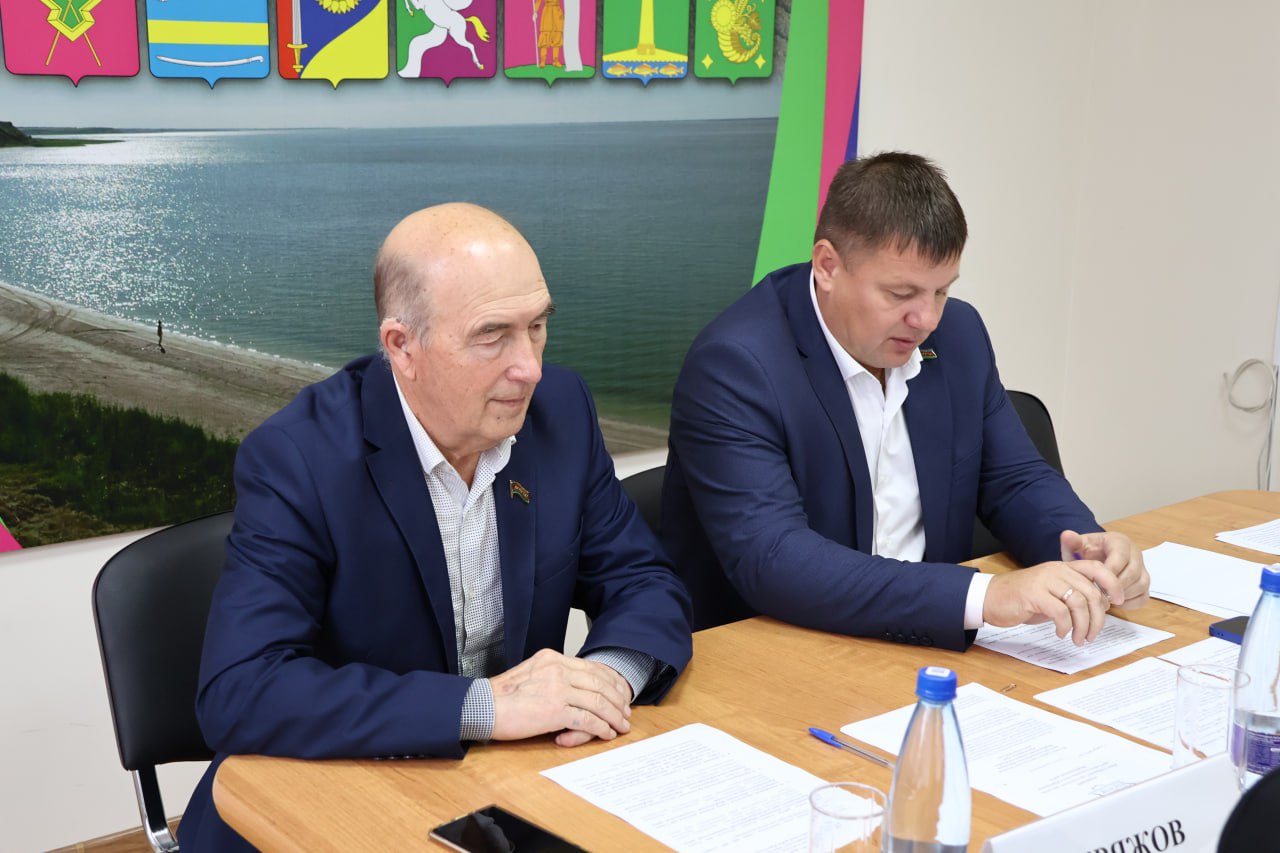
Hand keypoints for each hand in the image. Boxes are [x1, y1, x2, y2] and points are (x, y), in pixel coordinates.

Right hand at [489, 649, 632, 747]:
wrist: (482, 706)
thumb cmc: (501, 696)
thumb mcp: (530, 673)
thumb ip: (551, 675)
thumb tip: (573, 688)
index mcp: (552, 658)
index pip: (591, 667)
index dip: (611, 682)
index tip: (620, 694)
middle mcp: (557, 669)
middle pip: (599, 683)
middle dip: (617, 700)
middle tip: (626, 713)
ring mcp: (557, 689)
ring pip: (598, 702)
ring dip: (614, 717)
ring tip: (621, 727)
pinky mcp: (554, 710)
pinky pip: (587, 720)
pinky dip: (601, 728)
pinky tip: (606, 733)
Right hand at [983, 559, 1123, 644]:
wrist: (990, 597)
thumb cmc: (1022, 598)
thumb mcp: (1052, 592)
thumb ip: (1073, 595)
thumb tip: (1100, 608)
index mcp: (1063, 567)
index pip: (1097, 568)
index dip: (1113, 584)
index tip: (1118, 601)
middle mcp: (1056, 570)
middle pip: (1092, 592)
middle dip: (1098, 618)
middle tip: (1092, 635)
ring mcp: (1045, 581)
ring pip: (1079, 603)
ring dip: (1083, 626)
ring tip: (1078, 638)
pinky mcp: (1033, 594)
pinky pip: (1060, 612)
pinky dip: (1065, 627)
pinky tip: (1061, 633)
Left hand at [1060, 529, 1149, 609]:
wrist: (1095, 558)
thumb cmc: (1087, 552)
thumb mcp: (1077, 546)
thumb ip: (1071, 542)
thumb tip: (1066, 535)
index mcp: (1120, 542)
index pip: (1120, 557)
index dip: (1108, 572)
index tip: (1094, 582)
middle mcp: (1135, 554)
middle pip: (1133, 573)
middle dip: (1115, 586)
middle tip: (1098, 595)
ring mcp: (1142, 569)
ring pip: (1141, 585)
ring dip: (1123, 595)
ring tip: (1104, 599)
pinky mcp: (1143, 583)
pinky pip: (1144, 596)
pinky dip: (1131, 603)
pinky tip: (1114, 603)